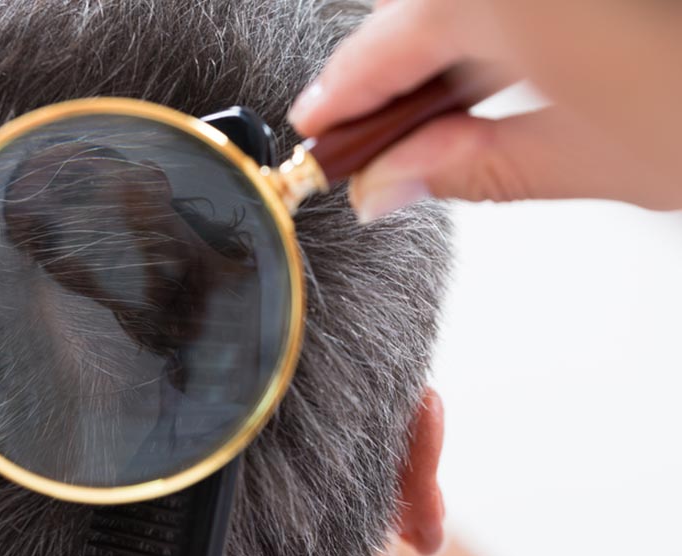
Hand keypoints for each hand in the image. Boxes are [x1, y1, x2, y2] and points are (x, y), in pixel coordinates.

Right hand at [288, 0, 681, 219]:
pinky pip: (519, 7)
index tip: (317, 131)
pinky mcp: (575, 5)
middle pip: (423, 13)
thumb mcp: (591, 160)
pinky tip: (513, 70)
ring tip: (454, 117)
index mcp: (503, 2)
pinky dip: (501, 32)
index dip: (341, 98)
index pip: (380, 49)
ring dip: (453, 51)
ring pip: (471, 4)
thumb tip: (392, 183)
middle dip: (396, 78)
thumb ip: (471, 167)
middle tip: (387, 144)